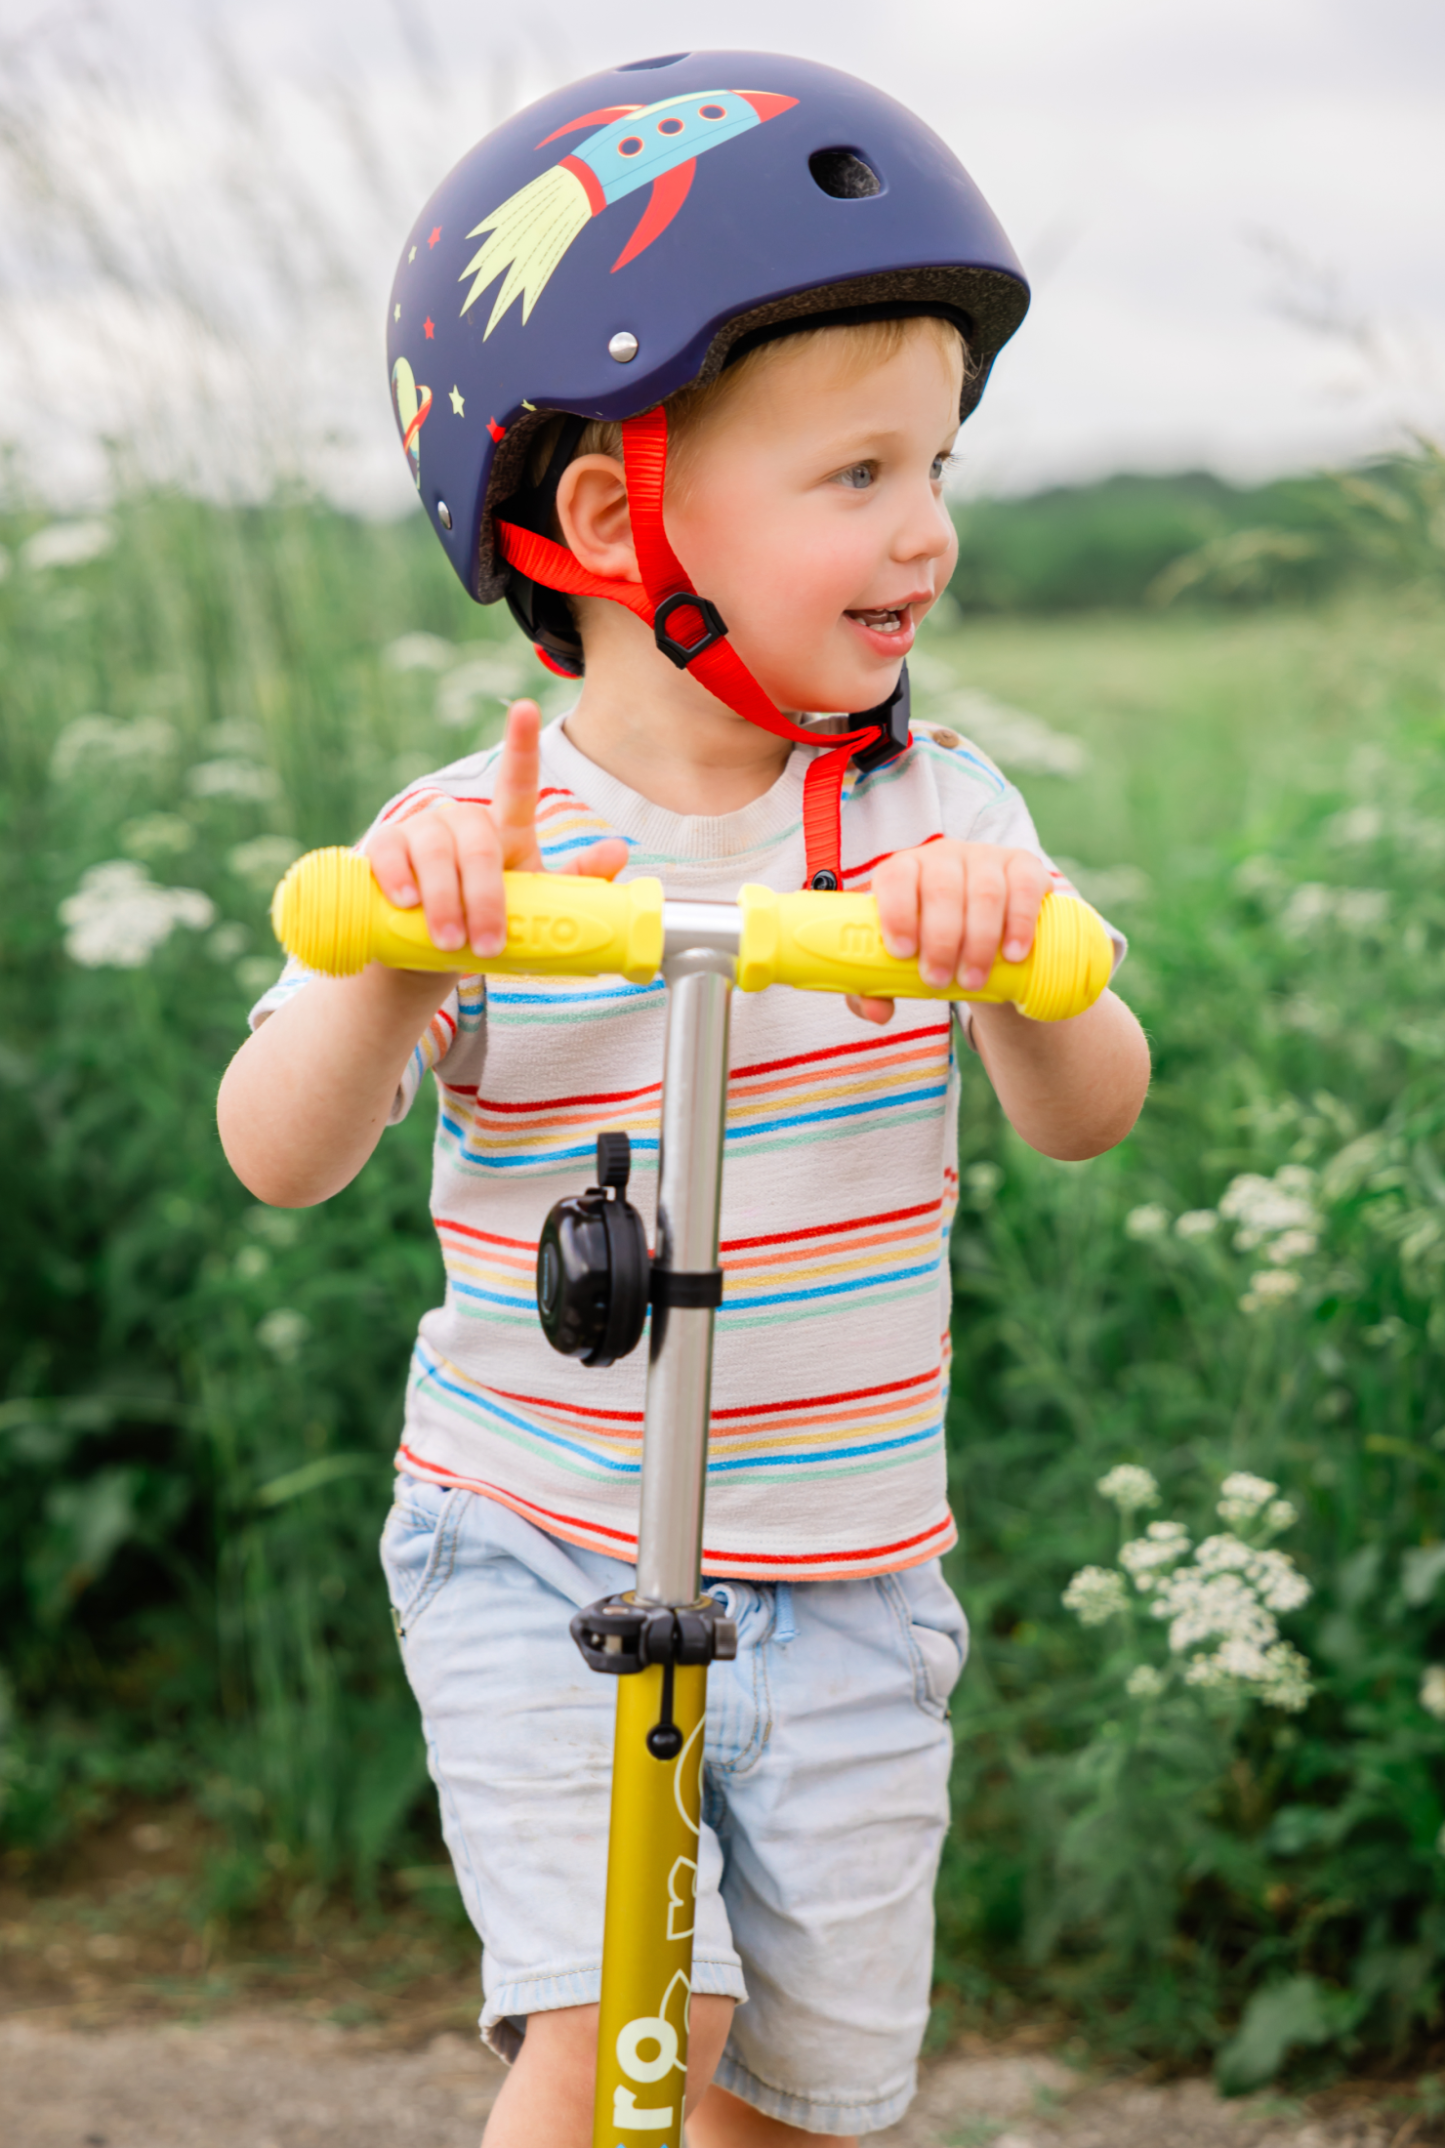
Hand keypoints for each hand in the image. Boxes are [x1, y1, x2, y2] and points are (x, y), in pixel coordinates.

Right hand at [365, 701, 629, 960]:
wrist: (424, 951)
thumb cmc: (485, 922)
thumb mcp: (530, 905)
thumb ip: (573, 881)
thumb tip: (619, 851)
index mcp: (503, 831)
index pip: (516, 783)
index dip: (521, 746)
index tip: (526, 710)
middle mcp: (462, 822)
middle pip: (478, 845)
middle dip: (485, 898)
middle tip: (486, 947)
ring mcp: (421, 830)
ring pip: (435, 853)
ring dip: (444, 900)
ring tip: (449, 942)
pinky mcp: (383, 846)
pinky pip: (389, 854)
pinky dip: (398, 878)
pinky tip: (406, 901)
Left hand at [847, 839, 1048, 1026]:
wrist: (981, 924)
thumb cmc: (928, 940)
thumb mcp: (900, 959)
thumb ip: (877, 986)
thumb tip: (879, 1013)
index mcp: (904, 870)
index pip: (896, 877)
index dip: (897, 913)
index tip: (902, 953)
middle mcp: (943, 856)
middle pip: (942, 890)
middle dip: (940, 941)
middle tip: (938, 982)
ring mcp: (985, 857)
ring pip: (985, 893)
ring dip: (979, 942)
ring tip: (972, 981)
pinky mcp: (1023, 865)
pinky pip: (1025, 888)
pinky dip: (1020, 924)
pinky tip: (1013, 954)